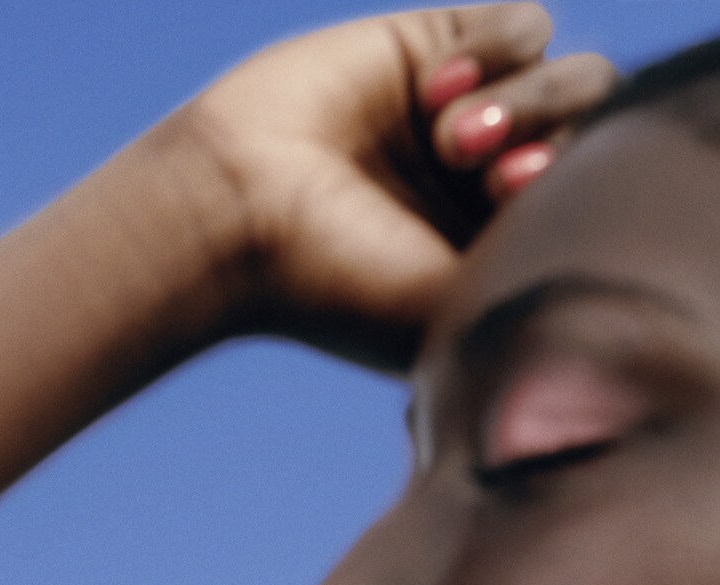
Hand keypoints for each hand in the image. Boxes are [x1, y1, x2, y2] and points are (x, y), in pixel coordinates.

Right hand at [182, 4, 614, 368]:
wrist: (234, 214)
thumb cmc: (333, 284)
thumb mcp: (451, 305)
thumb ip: (536, 274)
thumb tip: (599, 230)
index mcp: (499, 257)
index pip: (592, 209)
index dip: (572, 194)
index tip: (506, 205)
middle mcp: (487, 190)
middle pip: (590, 139)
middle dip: (542, 143)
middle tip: (480, 172)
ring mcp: (465, 118)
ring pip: (567, 78)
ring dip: (520, 101)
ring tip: (447, 138)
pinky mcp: (433, 50)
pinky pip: (522, 25)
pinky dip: (494, 52)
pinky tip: (433, 92)